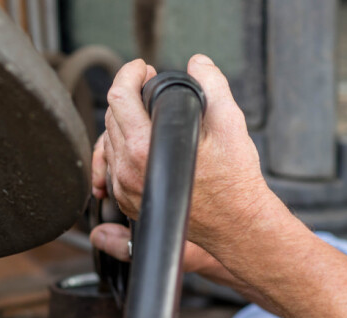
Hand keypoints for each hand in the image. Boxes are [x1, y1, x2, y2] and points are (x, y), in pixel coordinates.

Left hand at [92, 54, 286, 256]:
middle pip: (111, 117)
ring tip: (147, 113)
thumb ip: (212, 85)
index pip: (119, 97)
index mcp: (145, 149)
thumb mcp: (230, 123)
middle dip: (128, 94)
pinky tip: (144, 141)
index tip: (144, 68)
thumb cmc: (234, 180)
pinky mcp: (128, 201)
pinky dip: (123, 148)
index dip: (130, 73)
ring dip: (124, 122)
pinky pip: (113, 165)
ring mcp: (125, 189)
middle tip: (149, 86)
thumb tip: (198, 63)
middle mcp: (128, 171)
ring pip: (109, 141)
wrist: (236, 224)